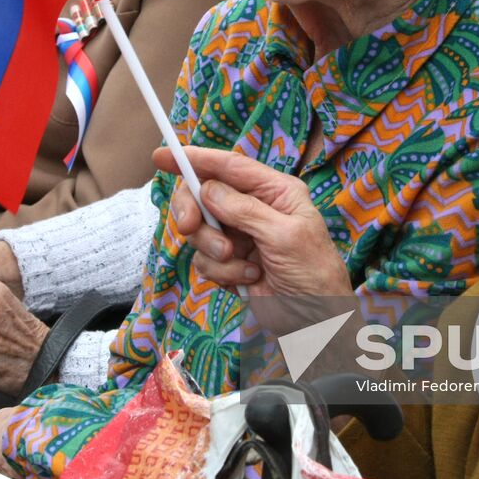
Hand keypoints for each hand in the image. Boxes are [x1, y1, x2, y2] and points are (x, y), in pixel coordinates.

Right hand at [156, 145, 352, 334]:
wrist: (316, 322)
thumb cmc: (315, 274)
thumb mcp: (285, 236)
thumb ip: (245, 210)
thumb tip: (207, 189)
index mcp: (274, 191)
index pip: (229, 166)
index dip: (195, 158)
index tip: (162, 156)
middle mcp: (253, 208)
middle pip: (203, 195)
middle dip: (193, 211)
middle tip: (190, 226)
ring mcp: (239, 236)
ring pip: (199, 230)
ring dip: (214, 250)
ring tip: (240, 264)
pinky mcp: (229, 264)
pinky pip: (204, 260)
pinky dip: (222, 272)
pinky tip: (248, 278)